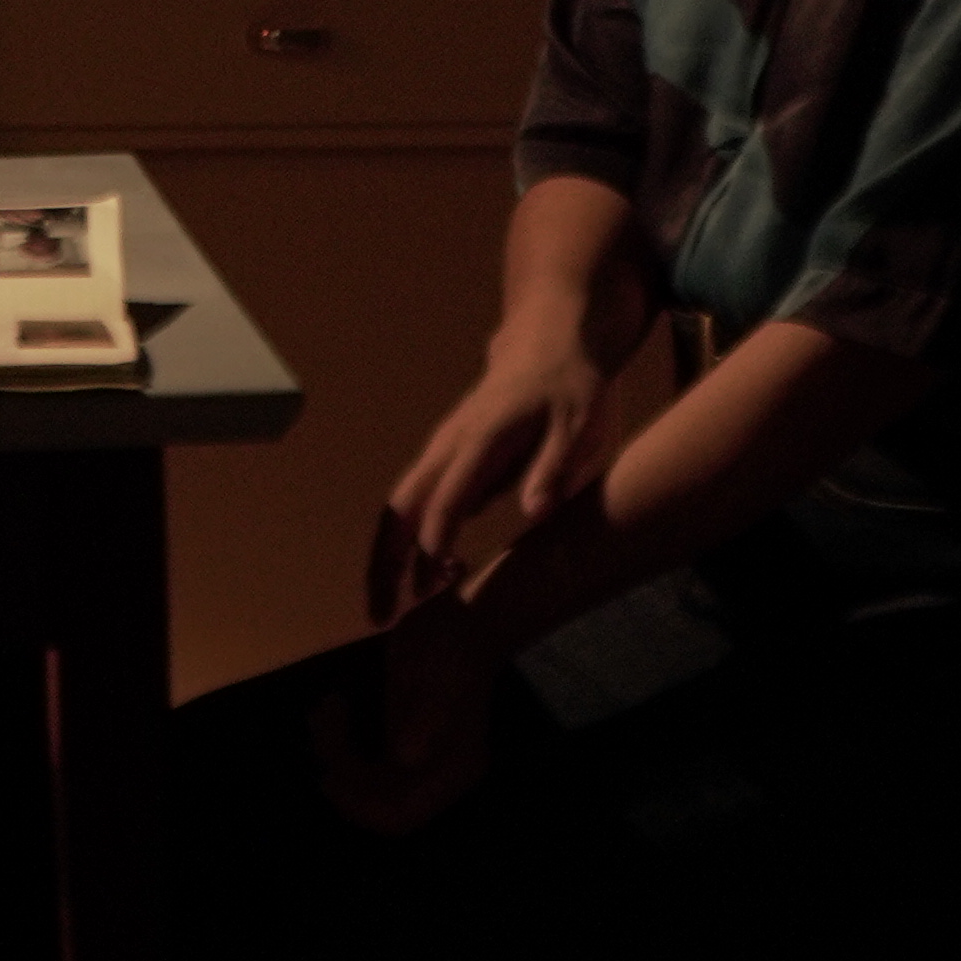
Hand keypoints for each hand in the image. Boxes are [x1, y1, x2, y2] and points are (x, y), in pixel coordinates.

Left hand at [310, 587, 506, 837]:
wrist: (461, 622)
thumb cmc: (452, 649)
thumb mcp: (437, 677)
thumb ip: (423, 718)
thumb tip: (405, 756)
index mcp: (452, 771)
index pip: (400, 814)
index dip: (360, 806)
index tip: (328, 776)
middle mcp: (435, 776)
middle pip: (375, 801)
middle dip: (342, 770)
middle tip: (324, 724)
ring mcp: (419, 761)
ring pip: (363, 780)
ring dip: (335, 751)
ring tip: (325, 709)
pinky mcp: (401, 742)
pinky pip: (362, 758)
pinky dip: (340, 739)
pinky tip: (332, 707)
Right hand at [380, 327, 613, 608]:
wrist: (550, 343)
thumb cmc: (570, 388)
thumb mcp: (580, 424)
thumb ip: (555, 467)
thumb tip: (534, 512)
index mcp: (480, 440)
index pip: (445, 499)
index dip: (434, 545)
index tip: (430, 590)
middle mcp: (449, 447)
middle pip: (400, 508)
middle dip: (384, 562)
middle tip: (380, 616)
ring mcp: (443, 452)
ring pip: (399, 508)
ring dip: (388, 559)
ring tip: (388, 612)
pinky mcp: (449, 461)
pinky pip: (417, 505)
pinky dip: (408, 544)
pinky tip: (428, 582)